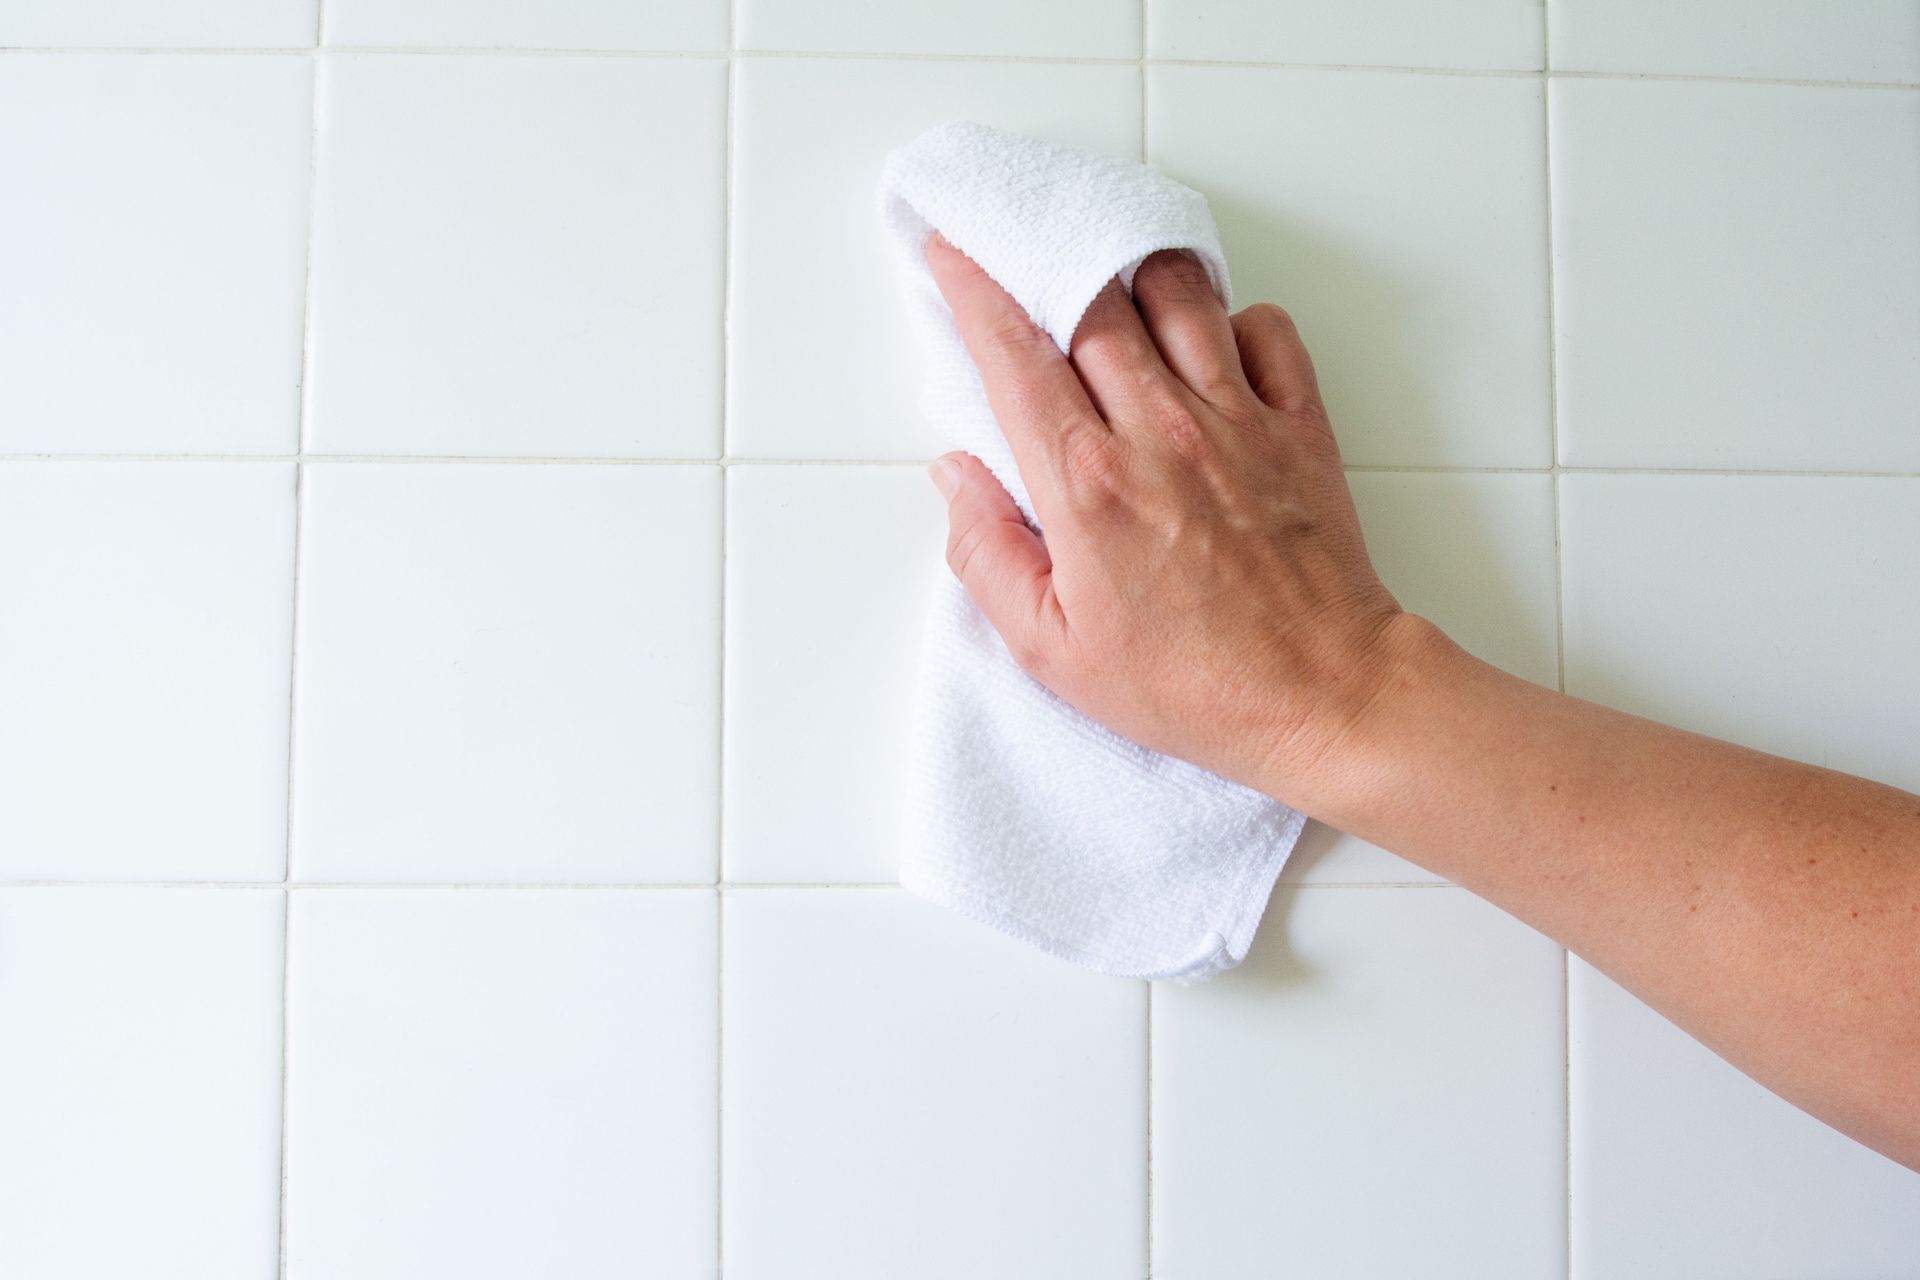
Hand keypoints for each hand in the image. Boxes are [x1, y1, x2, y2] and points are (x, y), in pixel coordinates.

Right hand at [924, 235, 1441, 806]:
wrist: (1323, 697)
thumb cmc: (1193, 684)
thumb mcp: (1051, 650)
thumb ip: (986, 555)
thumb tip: (955, 477)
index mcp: (1086, 484)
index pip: (1015, 353)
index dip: (974, 289)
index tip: (953, 254)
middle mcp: (1159, 432)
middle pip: (1091, 301)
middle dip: (1048, 266)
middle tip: (1027, 264)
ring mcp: (1237, 420)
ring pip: (1178, 294)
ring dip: (1135, 277)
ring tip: (1114, 292)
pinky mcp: (1300, 426)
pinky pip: (1266, 328)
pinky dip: (1233, 318)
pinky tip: (1209, 347)